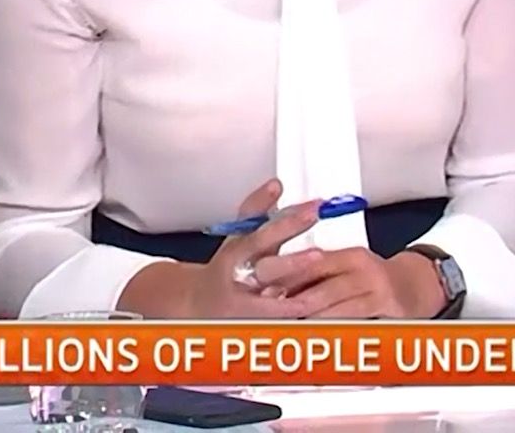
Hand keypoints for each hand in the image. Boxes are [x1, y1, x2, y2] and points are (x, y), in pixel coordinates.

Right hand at [121, 178, 324, 318]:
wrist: (193, 307)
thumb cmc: (225, 270)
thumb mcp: (237, 238)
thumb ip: (256, 212)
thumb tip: (276, 184)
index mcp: (234, 256)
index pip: (260, 236)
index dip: (287, 224)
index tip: (312, 211)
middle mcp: (237, 283)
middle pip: (265, 274)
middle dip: (292, 264)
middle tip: (319, 254)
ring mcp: (242, 310)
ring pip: (270, 307)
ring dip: (296, 301)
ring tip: (320, 296)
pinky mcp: (250, 330)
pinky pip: (277, 328)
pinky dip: (294, 324)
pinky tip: (318, 320)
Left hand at [252, 247, 446, 318]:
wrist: (415, 287)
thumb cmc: (371, 280)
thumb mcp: (346, 269)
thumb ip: (315, 276)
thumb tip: (273, 287)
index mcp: (348, 255)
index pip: (312, 260)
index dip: (284, 270)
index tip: (260, 279)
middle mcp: (362, 268)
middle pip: (322, 285)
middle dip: (292, 298)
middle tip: (267, 306)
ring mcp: (376, 288)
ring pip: (335, 305)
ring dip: (309, 317)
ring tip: (285, 324)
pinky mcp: (386, 307)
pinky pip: (354, 319)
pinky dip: (334, 328)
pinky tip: (318, 335)